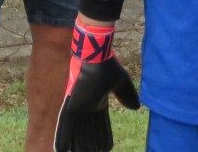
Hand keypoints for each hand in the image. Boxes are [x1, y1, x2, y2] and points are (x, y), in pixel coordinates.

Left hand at [54, 20, 139, 151]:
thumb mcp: (121, 82)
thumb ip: (127, 94)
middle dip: (90, 146)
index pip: (101, 126)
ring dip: (78, 146)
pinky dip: (63, 139)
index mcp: (98, 103)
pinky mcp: (70, 106)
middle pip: (88, 134)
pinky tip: (61, 150)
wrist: (95, 56)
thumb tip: (136, 107)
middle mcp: (87, 108)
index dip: (103, 138)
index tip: (106, 148)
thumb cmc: (107, 66)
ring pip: (77, 134)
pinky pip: (65, 127)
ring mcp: (78, 108)